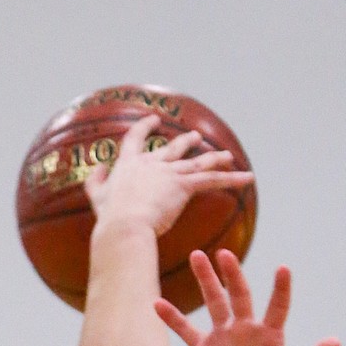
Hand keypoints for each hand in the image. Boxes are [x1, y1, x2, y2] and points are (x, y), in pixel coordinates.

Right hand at [85, 115, 253, 237]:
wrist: (124, 225)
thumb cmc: (110, 217)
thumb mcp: (97, 197)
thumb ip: (97, 182)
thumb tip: (99, 171)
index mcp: (129, 165)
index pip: (136, 139)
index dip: (144, 128)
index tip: (152, 120)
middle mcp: (151, 163)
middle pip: (174, 149)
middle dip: (186, 142)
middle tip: (195, 137)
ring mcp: (169, 173)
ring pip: (198, 163)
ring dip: (214, 159)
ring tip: (227, 156)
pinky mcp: (183, 186)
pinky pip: (213, 181)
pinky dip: (233, 179)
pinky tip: (248, 178)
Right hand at [155, 249, 338, 345]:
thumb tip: (336, 342)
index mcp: (271, 334)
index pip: (277, 305)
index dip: (281, 288)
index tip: (284, 269)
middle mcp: (247, 329)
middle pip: (239, 295)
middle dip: (232, 275)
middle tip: (224, 255)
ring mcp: (225, 338)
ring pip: (214, 303)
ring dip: (205, 281)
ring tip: (196, 256)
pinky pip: (187, 331)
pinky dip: (173, 318)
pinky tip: (157, 303)